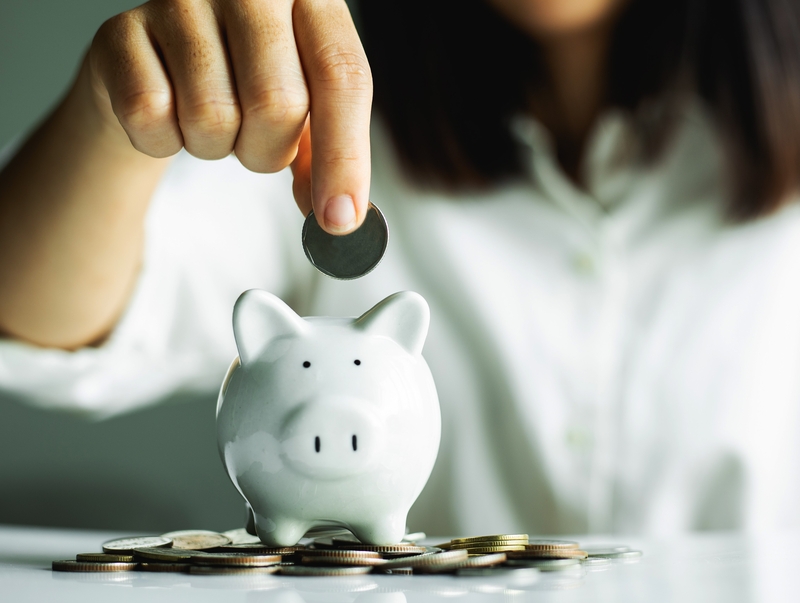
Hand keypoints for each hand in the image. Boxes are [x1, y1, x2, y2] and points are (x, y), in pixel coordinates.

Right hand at [87, 0, 371, 233]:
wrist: (158, 65)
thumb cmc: (242, 83)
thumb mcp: (302, 113)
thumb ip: (325, 158)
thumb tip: (337, 215)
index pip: (342, 76)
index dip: (344, 158)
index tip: (339, 220)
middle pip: (277, 103)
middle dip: (268, 151)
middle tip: (254, 141)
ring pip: (212, 115)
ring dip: (216, 146)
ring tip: (213, 119)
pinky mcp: (121, 29)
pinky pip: (151, 115)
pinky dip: (163, 142)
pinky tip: (169, 115)